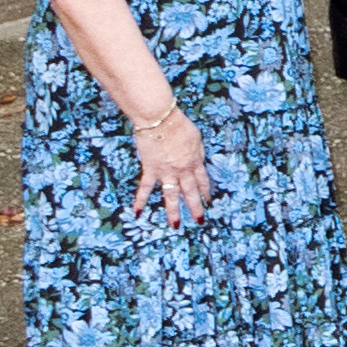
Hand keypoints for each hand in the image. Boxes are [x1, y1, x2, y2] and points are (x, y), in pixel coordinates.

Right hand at [126, 104, 209, 223]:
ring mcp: (166, 172)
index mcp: (195, 161)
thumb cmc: (178, 124)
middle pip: (190, 192)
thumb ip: (196, 151)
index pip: (202, 180)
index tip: (209, 201)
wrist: (160, 121)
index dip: (206, 191)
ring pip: (171, 195)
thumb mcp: (196, 138)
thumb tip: (195, 159)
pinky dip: (141, 200)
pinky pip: (146, 188)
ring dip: (173, 211)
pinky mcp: (151, 170)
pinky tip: (138, 213)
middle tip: (199, 221)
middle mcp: (183, 170)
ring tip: (176, 225)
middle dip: (196, 207)